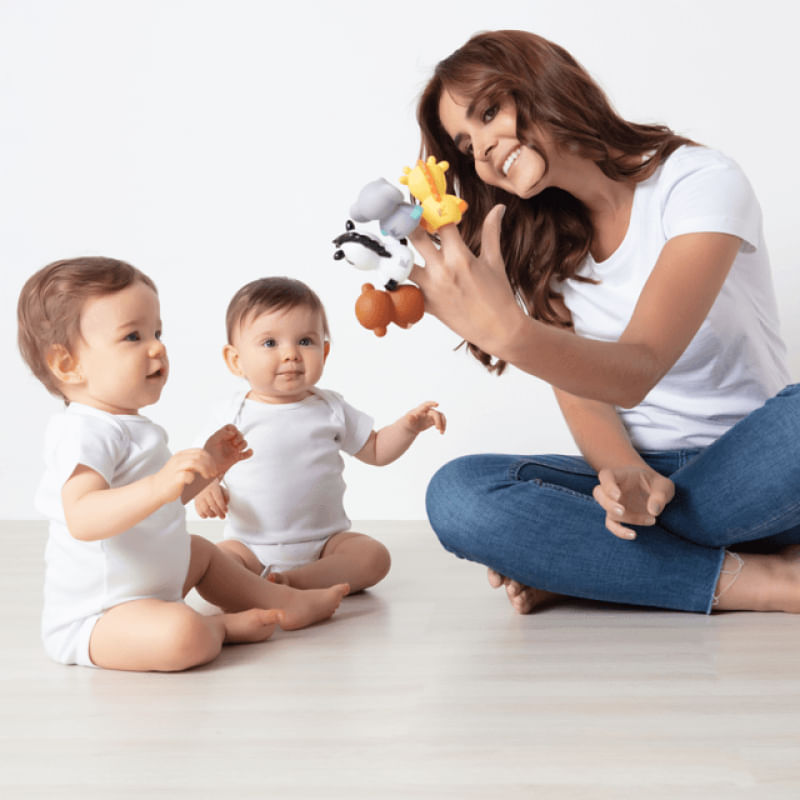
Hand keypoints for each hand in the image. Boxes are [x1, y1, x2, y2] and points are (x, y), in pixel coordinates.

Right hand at [153, 449, 217, 504]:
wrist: (155, 489)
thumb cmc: (171, 480)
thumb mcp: (183, 467)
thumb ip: (194, 465)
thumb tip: (211, 468)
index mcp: (181, 455)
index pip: (200, 451)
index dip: (210, 459)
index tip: (214, 468)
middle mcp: (178, 459)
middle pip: (199, 456)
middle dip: (210, 465)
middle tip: (212, 474)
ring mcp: (176, 468)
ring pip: (194, 462)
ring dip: (204, 470)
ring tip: (207, 478)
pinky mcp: (174, 478)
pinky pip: (187, 475)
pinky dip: (194, 478)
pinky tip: (194, 482)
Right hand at [194, 479, 229, 518]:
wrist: (202, 484)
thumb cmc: (213, 487)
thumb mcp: (221, 488)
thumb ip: (225, 495)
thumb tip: (226, 503)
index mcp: (213, 487)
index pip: (218, 498)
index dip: (222, 506)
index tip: (226, 510)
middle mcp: (205, 492)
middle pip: (212, 505)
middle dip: (219, 512)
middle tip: (223, 516)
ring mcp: (199, 498)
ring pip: (205, 509)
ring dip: (212, 515)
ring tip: (216, 515)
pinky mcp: (195, 502)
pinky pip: (199, 511)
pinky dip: (204, 515)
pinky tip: (209, 515)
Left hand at [203, 424, 252, 475]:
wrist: (209, 467)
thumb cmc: (208, 453)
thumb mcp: (213, 440)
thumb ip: (222, 433)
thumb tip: (232, 433)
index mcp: (223, 436)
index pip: (231, 428)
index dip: (233, 428)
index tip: (232, 433)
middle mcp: (229, 442)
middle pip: (239, 434)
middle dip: (239, 437)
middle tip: (234, 443)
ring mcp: (233, 449)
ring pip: (244, 443)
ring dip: (243, 444)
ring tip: (237, 449)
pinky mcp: (236, 457)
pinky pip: (246, 454)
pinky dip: (249, 453)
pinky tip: (249, 451)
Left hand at [404, 401, 445, 434]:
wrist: (411, 425)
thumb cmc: (408, 421)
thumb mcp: (407, 421)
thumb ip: (409, 418)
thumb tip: (411, 417)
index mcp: (420, 410)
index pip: (426, 405)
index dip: (432, 403)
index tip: (437, 404)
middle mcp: (427, 411)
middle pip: (435, 413)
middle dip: (437, 420)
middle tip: (437, 428)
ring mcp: (431, 415)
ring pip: (441, 416)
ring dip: (443, 423)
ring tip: (441, 432)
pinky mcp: (434, 420)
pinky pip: (441, 421)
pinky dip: (443, 426)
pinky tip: (442, 432)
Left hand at [408, 205, 523, 354]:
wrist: (498, 330)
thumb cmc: (499, 295)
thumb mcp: (495, 261)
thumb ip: (492, 232)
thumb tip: (499, 208)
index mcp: (460, 256)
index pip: (440, 222)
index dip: (431, 208)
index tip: (424, 200)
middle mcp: (442, 270)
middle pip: (415, 237)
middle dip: (408, 223)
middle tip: (401, 214)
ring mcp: (432, 289)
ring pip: (404, 265)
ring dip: (400, 254)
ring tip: (395, 246)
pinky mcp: (426, 305)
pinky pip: (406, 292)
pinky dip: (402, 284)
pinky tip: (398, 276)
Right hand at [592, 465, 674, 539]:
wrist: (654, 491)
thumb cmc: (657, 485)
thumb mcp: (664, 486)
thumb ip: (660, 495)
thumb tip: (653, 511)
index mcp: (621, 475)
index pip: (606, 476)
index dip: (608, 485)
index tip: (617, 495)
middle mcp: (613, 489)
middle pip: (598, 493)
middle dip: (607, 503)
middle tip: (621, 510)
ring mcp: (614, 503)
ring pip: (606, 510)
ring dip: (623, 518)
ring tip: (651, 520)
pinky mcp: (618, 516)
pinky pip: (612, 525)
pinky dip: (619, 531)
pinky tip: (633, 535)